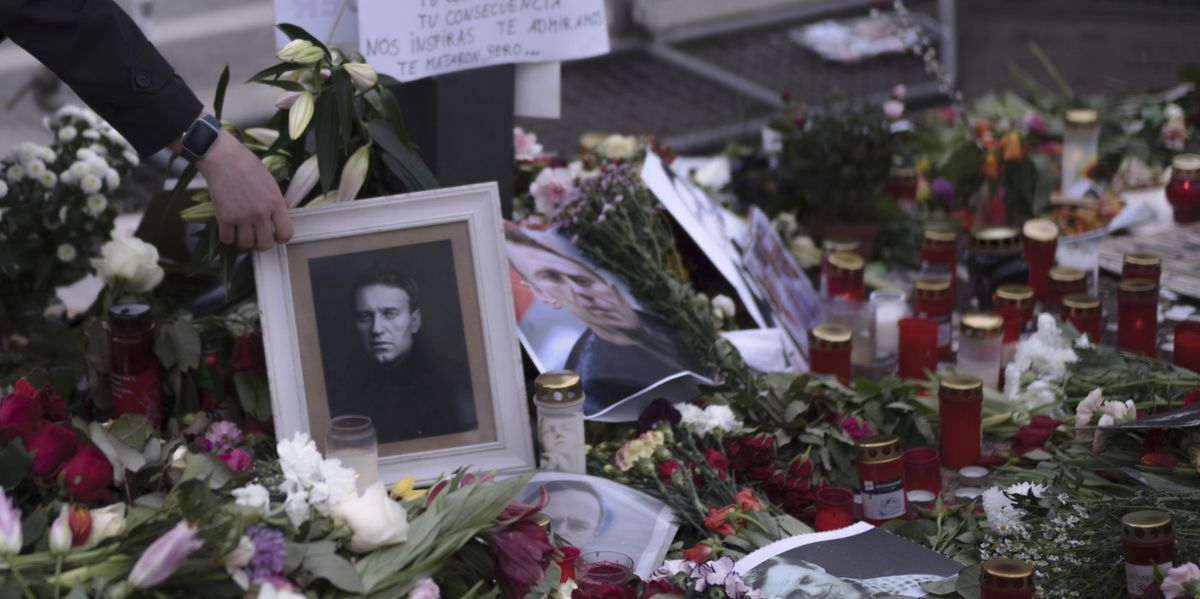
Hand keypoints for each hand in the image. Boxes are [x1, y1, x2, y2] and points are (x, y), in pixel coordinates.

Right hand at [194, 129, 293, 250]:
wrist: (224, 158)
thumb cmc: (248, 166)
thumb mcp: (271, 183)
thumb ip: (275, 202)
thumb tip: (278, 218)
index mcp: (276, 203)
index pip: (286, 234)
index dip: (281, 238)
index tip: (275, 236)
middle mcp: (261, 213)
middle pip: (265, 244)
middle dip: (261, 244)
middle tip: (257, 238)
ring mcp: (242, 217)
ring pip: (246, 244)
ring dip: (244, 241)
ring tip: (242, 233)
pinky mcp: (224, 217)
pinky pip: (227, 239)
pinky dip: (228, 237)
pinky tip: (229, 229)